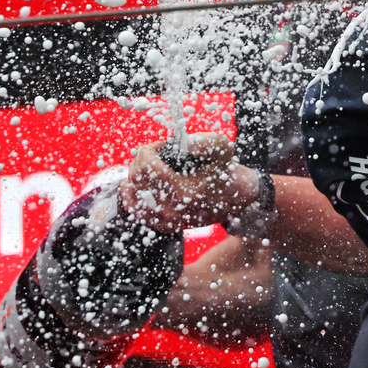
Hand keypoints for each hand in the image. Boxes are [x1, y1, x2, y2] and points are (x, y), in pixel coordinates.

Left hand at [117, 133, 258, 232]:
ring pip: (132, 195)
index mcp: (184, 191)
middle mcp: (172, 210)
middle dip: (141, 160)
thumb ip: (204, 141)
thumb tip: (183, 143)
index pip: (148, 166)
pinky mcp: (164, 225)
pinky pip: (136, 211)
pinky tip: (134, 185)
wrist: (235, 198)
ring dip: (134, 176)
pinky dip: (131, 196)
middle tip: (154, 154)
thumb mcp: (221, 149)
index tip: (162, 145)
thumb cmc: (225, 172)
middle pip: (137, 179)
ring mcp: (167, 220)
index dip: (150, 149)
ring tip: (146, 167)